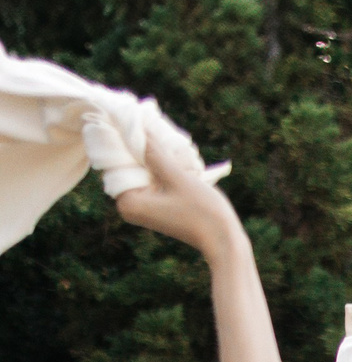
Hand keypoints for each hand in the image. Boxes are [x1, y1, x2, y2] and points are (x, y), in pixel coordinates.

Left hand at [111, 129, 244, 257]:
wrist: (224, 242)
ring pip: (140, 172)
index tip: (130, 120)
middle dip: (139, 147)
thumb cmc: (202, 213)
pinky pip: (151, 181)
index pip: (117, 162)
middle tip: (148, 125)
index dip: (123, 140)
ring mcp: (143, 208)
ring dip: (151, 156)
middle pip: (127, 166)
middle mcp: (129, 206)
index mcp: (128, 201)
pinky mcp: (156, 208)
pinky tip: (170, 155)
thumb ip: (155, 152)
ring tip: (160, 136)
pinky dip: (158, 168)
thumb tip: (139, 127)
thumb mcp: (178, 177)